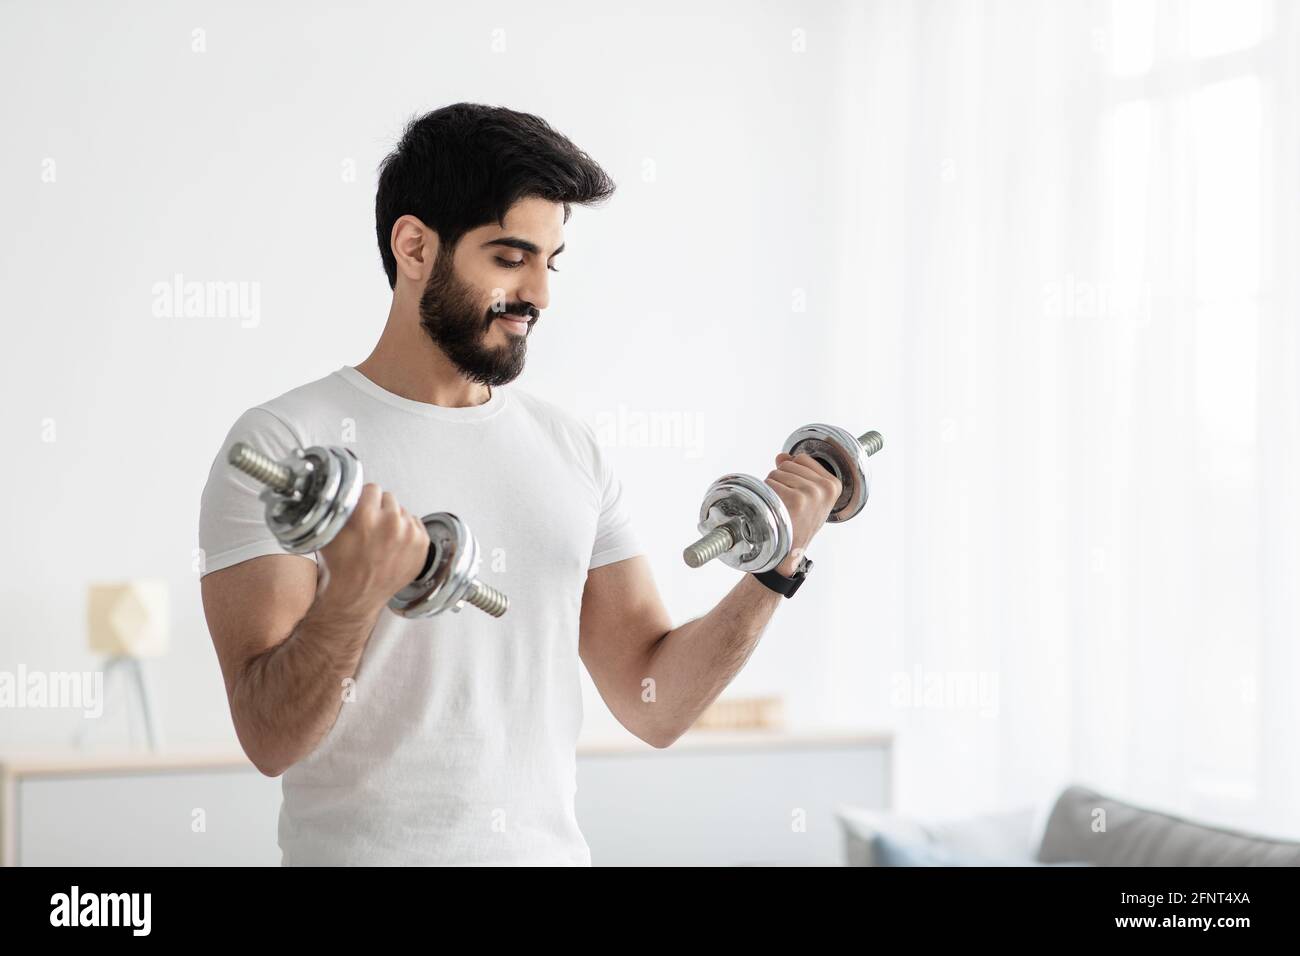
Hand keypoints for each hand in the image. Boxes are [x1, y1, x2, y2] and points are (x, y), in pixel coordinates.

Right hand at [315, 483, 429, 623]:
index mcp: (366, 516)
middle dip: (380, 510)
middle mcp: (391, 523)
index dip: (365, 500)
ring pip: (402, 511)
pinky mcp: (422, 544)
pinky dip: (406, 532)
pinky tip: (393, 546)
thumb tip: (344, 488)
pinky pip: (415, 523)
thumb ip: (340, 507)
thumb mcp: (330, 532)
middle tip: (370, 528)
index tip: (362, 510)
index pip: (372, 488)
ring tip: (381, 540)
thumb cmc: (341, 567)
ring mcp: (410, 534)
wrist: (357, 596)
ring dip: (394, 521)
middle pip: (389, 498)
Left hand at [764, 453, 841, 576]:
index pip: (801, 458)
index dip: (792, 473)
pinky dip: (767, 495)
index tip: (797, 493)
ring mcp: (811, 493)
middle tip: (788, 503)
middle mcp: (825, 488)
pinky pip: (770, 483)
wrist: (789, 551)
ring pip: (776, 472)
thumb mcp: (807, 496)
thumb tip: (782, 456)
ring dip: (773, 488)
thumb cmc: (798, 523)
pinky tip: (775, 510)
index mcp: (833, 485)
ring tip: (782, 507)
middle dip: (782, 480)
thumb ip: (797, 471)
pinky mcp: (796, 500)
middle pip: (788, 464)